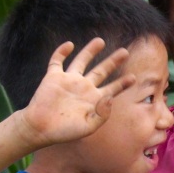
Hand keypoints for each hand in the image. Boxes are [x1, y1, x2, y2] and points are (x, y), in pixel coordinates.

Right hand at [13, 39, 133, 147]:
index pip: (112, 89)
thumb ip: (102, 115)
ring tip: (100, 40)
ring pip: (81, 61)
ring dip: (90, 51)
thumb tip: (110, 98)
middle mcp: (83, 87)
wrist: (40, 129)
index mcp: (94, 100)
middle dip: (113, 61)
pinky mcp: (53, 77)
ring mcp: (69, 81)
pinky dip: (61, 52)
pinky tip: (69, 45)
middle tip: (125, 51)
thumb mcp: (88, 127)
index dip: (123, 83)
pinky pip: (57, 61)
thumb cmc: (64, 131)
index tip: (133, 78)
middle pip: (101, 70)